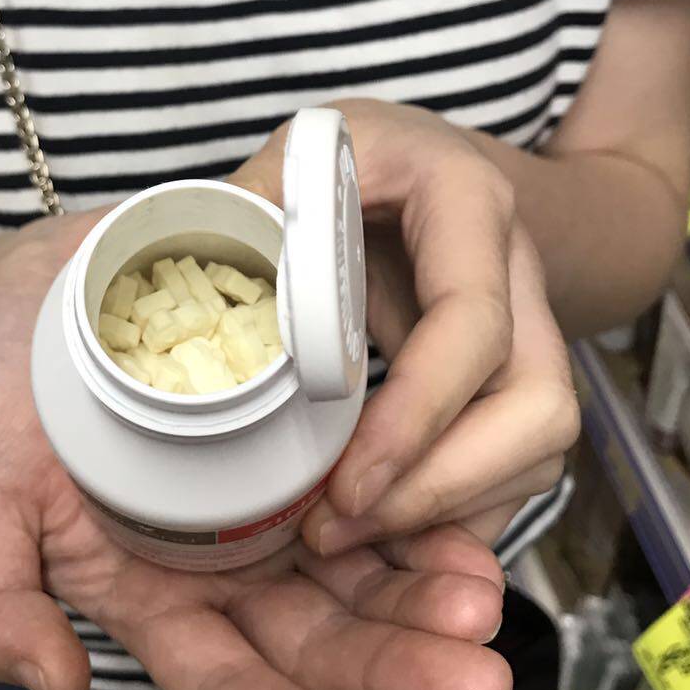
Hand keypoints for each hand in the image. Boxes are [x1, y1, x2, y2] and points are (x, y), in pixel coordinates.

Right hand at [0, 202, 512, 689]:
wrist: (34, 299)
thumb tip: (54, 684)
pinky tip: (462, 510)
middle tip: (475, 679)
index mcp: (151, 598)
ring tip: (481, 594)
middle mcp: (222, 564)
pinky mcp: (292, 433)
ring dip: (423, 587)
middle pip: (319, 636)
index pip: (229, 687)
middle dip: (395, 664)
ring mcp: (265, 500)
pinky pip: (365, 476)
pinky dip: (414, 499)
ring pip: (359, 566)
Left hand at [232, 99, 579, 554]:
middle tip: (337, 526)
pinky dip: (451, 511)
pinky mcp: (508, 378)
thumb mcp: (301, 153)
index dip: (417, 410)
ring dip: (445, 510)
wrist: (431, 165)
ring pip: (535, 449)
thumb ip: (248, 205)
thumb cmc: (361, 156)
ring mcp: (526, 330)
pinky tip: (377, 528)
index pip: (471, 319)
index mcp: (466, 202)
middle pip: (538, 407)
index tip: (347, 483)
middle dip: (442, 486)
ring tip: (342, 536)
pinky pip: (512, 467)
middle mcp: (516, 273)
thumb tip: (151, 273)